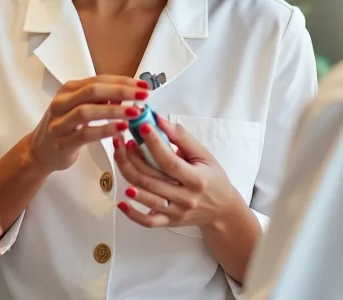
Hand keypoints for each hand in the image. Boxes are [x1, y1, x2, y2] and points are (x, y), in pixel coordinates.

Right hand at [25, 75, 150, 172]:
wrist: (39, 152)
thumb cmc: (65, 127)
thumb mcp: (82, 108)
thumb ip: (102, 100)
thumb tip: (128, 92)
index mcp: (69, 90)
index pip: (99, 80)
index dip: (123, 81)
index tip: (144, 85)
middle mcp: (62, 102)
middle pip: (93, 91)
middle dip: (121, 91)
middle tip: (143, 96)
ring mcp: (59, 122)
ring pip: (87, 111)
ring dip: (113, 110)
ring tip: (135, 112)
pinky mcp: (61, 142)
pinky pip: (84, 134)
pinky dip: (104, 130)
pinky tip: (121, 129)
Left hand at [112, 115, 246, 230]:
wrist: (223, 210)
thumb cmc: (213, 179)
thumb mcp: (204, 155)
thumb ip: (182, 138)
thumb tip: (159, 120)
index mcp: (195, 179)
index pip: (170, 162)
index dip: (154, 144)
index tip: (143, 127)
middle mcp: (184, 197)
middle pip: (151, 179)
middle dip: (132, 158)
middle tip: (122, 140)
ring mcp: (175, 212)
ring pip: (146, 198)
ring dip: (129, 178)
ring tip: (120, 157)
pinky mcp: (169, 222)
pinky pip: (147, 221)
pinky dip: (132, 214)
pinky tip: (121, 201)